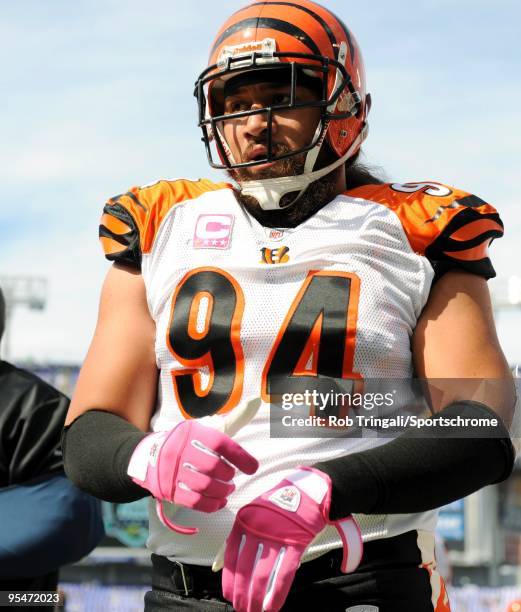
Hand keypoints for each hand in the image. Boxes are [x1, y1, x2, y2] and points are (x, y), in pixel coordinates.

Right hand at [127, 410, 258, 534]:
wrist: (150, 454)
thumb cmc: (190, 440)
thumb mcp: (209, 426)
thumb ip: (235, 418)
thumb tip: (257, 400)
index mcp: (194, 432)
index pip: (221, 443)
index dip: (241, 457)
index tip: (253, 468)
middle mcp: (182, 450)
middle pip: (213, 467)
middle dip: (228, 475)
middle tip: (231, 477)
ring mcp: (174, 471)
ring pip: (204, 486)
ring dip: (222, 491)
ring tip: (228, 488)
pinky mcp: (170, 489)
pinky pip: (194, 502)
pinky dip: (211, 505)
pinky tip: (220, 501)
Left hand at [213, 466, 361, 611]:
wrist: (309, 487)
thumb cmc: (280, 503)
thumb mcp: (255, 511)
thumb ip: (238, 536)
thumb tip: (218, 564)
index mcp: (245, 520)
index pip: (231, 555)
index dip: (229, 579)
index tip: (228, 595)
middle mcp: (257, 528)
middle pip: (244, 569)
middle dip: (242, 594)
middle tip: (242, 609)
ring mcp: (277, 535)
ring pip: (261, 575)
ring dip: (256, 598)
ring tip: (255, 611)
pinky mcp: (296, 542)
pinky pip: (283, 573)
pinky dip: (276, 594)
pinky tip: (272, 608)